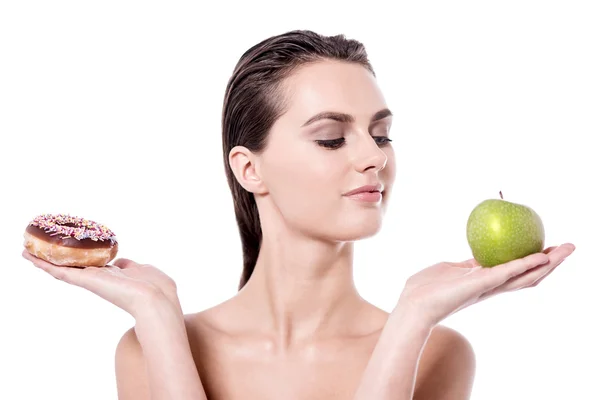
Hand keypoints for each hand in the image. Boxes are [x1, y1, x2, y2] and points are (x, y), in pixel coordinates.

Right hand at [22, 250, 180, 318]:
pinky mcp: (86, 281)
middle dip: (58, 260)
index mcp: (115, 275)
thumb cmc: (157, 287)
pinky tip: (30, 256)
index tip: (71, 251)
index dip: (82, 259)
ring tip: (27, 252)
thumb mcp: (145, 270)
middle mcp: (100, 279)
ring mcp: (92, 281)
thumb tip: (122, 262)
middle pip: (74, 268)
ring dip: (44, 261)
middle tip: (40, 251)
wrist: (155, 299)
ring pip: (63, 270)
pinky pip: (61, 272)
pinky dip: (44, 264)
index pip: (94, 267)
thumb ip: (131, 266)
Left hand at [397, 243, 575, 326]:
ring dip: (548, 263)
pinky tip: (540, 255)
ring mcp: (487, 287)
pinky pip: (507, 272)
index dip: (533, 264)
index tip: (547, 250)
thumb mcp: (449, 272)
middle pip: (528, 276)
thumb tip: (471, 261)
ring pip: (525, 276)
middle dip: (550, 263)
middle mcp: (490, 288)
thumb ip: (464, 268)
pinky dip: (526, 264)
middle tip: (568, 248)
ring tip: (566, 250)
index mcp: (483, 284)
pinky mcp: (481, 284)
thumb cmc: (425, 289)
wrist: (413, 305)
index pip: (515, 274)